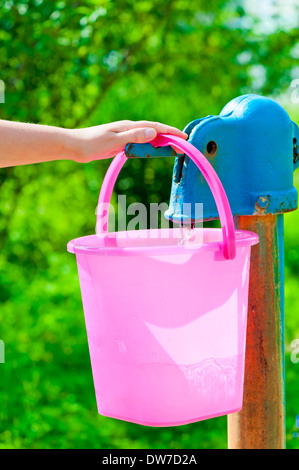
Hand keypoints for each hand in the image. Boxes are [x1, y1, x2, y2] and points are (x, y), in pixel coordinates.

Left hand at [68, 120, 186, 161]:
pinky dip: (150, 146)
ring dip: (161, 142)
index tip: (183, 138)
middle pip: (154, 131)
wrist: (74, 146)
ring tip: (173, 148)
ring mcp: (124, 135)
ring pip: (148, 137)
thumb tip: (154, 132)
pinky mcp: (120, 143)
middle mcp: (128, 129)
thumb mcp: (114, 141)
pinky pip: (140, 143)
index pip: (155, 127)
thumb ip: (133, 136)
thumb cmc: (91, 143)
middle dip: (170, 136)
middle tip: (183, 146)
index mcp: (128, 127)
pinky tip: (153, 150)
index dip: (171, 132)